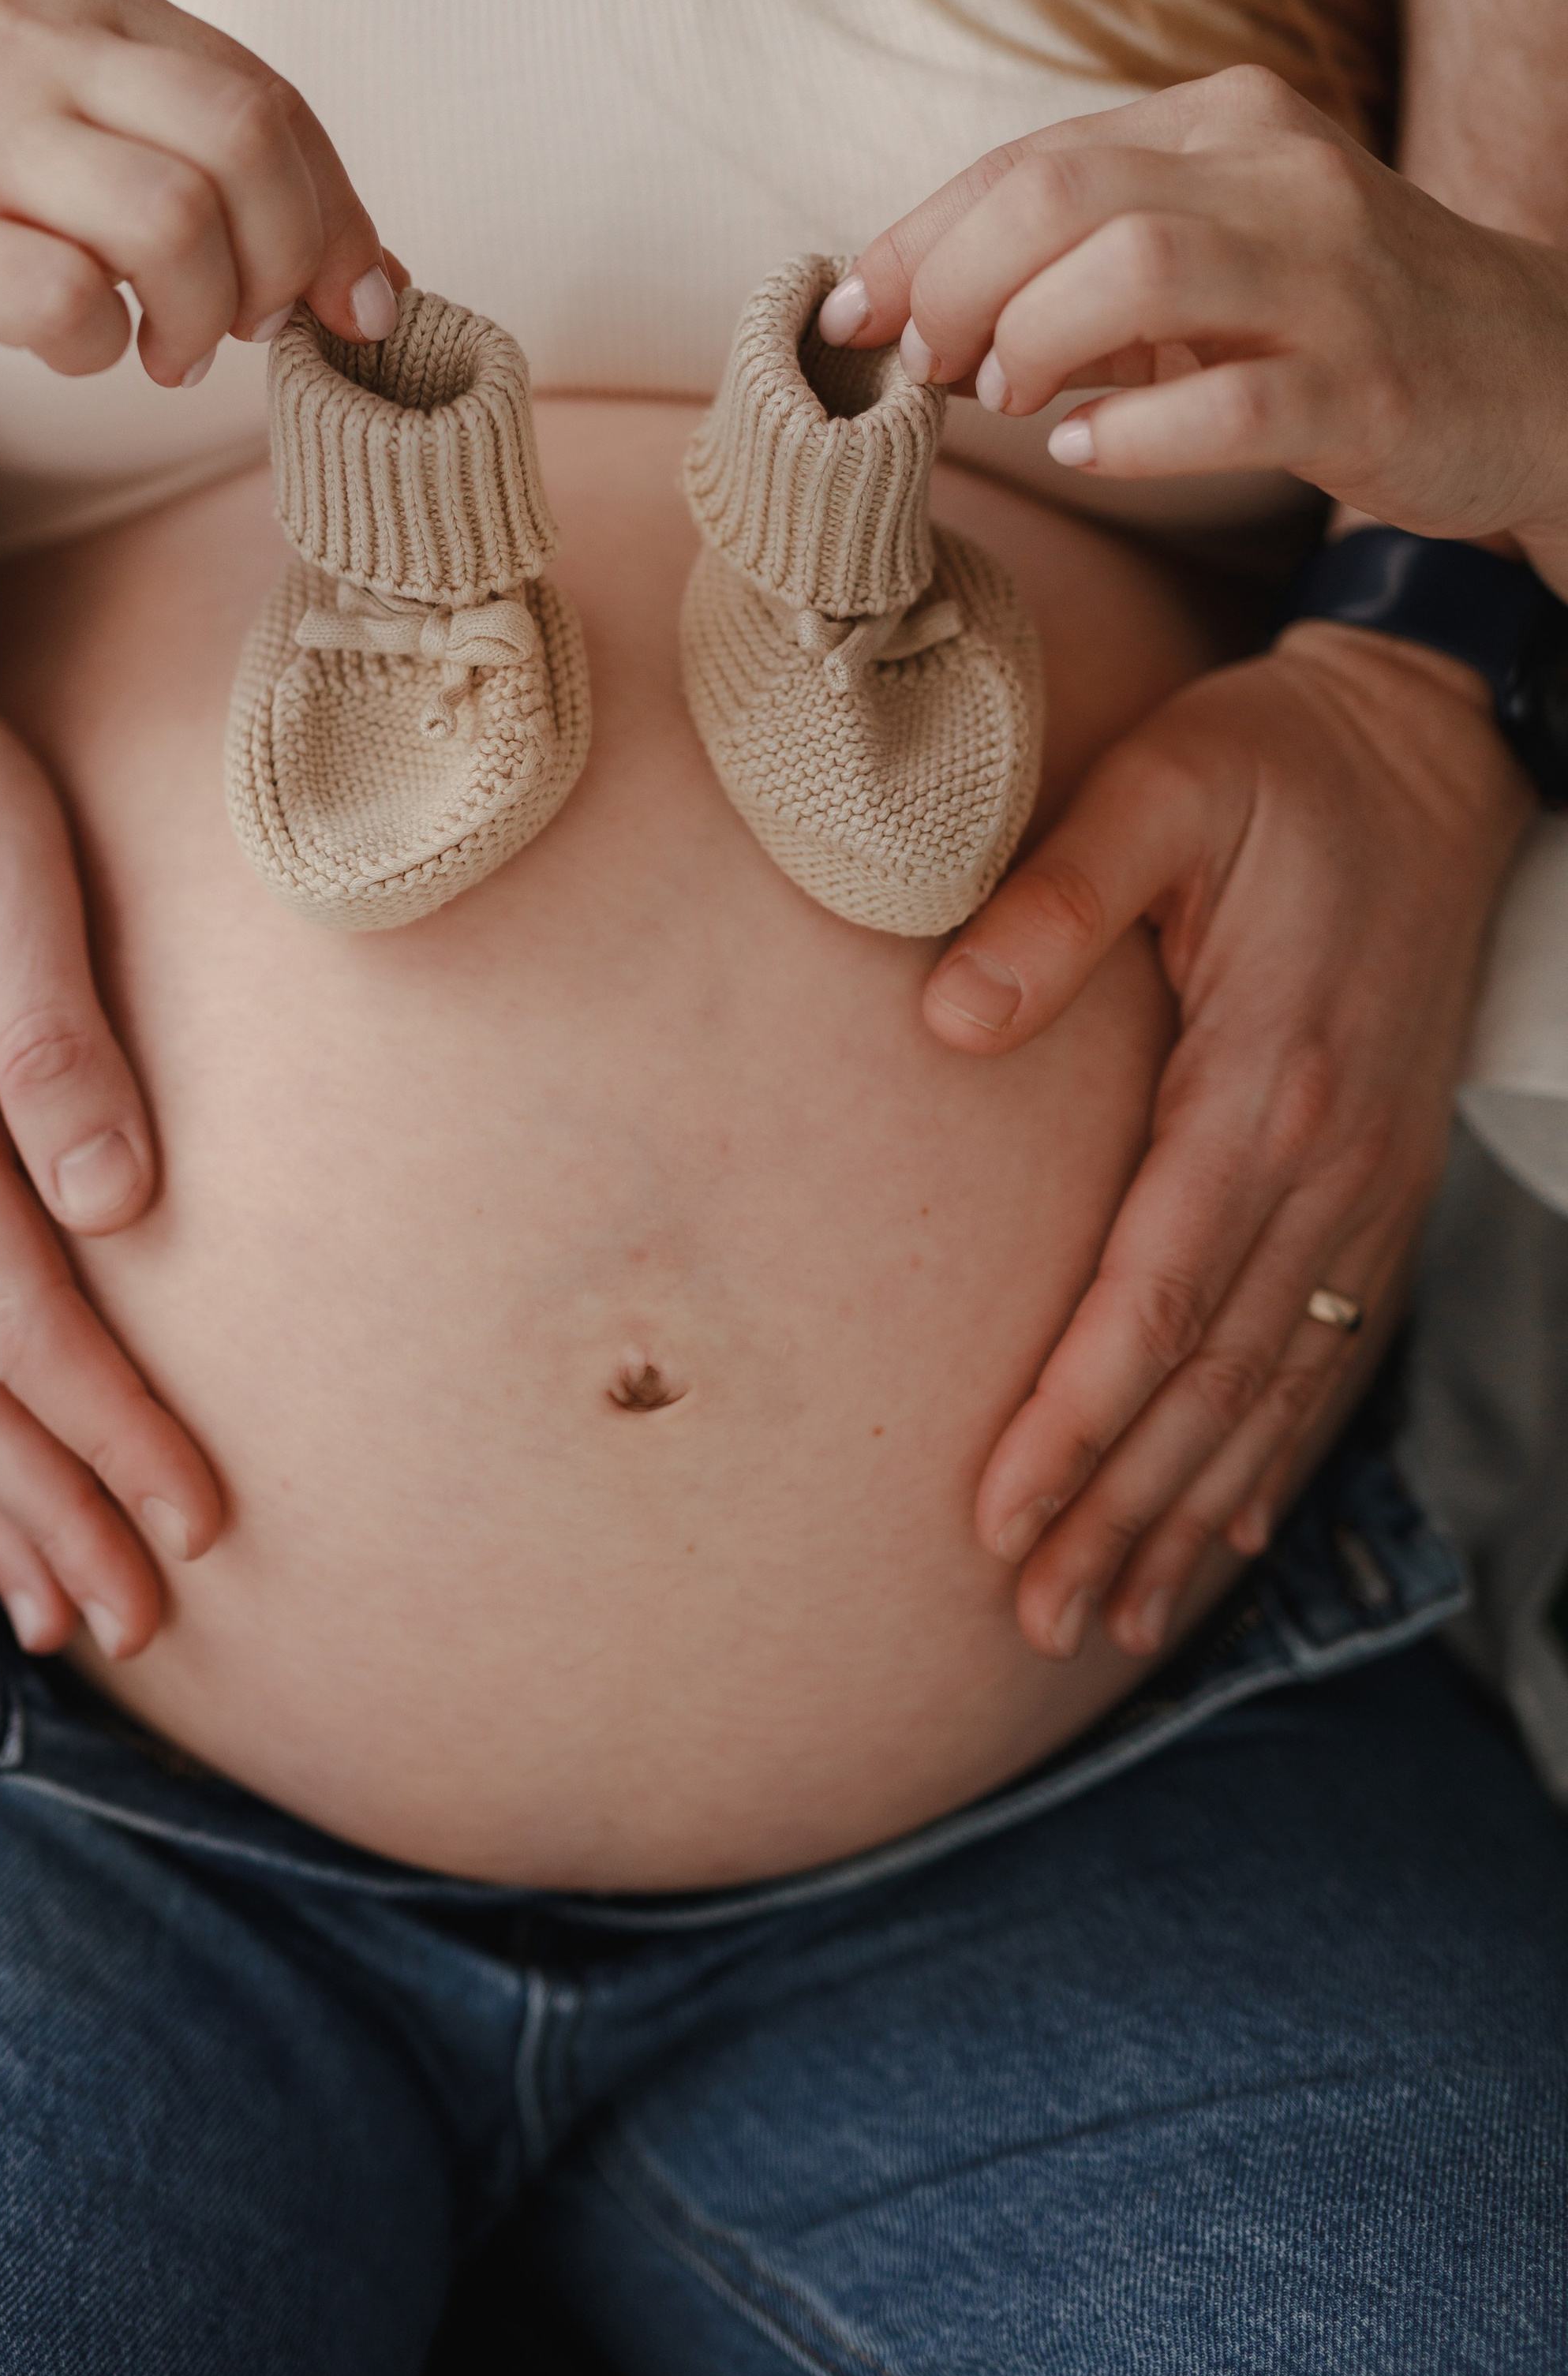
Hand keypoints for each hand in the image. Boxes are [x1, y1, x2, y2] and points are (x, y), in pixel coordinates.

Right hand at [0, 0, 403, 565]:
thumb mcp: (58, 132)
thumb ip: (198, 164)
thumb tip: (370, 269)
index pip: (269, 95)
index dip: (338, 214)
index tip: (351, 300)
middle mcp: (20, 32)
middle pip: (248, 138)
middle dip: (285, 258)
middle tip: (246, 328)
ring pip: (178, 221)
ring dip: (201, 316)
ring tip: (166, 353)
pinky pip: (70, 300)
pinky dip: (100, 349)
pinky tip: (80, 353)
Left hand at [822, 67, 1567, 583]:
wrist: (1535, 372)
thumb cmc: (1335, 317)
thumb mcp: (1209, 255)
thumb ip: (1076, 265)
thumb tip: (912, 313)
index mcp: (1224, 122)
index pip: (1031, 160)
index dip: (918, 239)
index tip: (850, 316)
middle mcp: (1278, 175)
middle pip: (1062, 197)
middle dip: (956, 284)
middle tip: (925, 366)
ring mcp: (1330, 278)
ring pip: (1136, 269)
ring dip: (1033, 342)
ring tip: (1009, 399)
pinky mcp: (1368, 385)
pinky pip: (1231, 399)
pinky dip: (1134, 433)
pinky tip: (1085, 451)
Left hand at [922, 620, 1532, 1661]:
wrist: (1432, 755)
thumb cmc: (1278, 770)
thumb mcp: (1162, 789)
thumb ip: (1053, 902)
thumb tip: (943, 1017)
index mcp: (1262, 1086)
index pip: (1153, 1296)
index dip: (1074, 1418)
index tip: (996, 1515)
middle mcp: (1330, 1167)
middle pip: (1210, 1381)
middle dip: (1120, 1509)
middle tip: (1037, 1615)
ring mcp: (1371, 1190)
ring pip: (1274, 1393)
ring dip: (1190, 1514)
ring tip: (1109, 1620)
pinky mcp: (1384, 1189)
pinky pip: (1331, 1358)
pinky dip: (1274, 1459)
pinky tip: (1226, 1535)